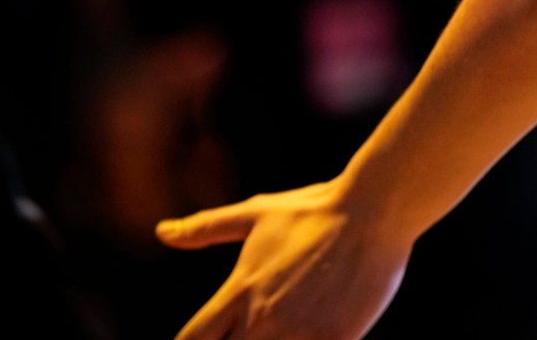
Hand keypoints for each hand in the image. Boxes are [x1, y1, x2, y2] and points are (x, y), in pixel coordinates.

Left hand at [157, 179, 411, 339]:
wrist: (375, 210)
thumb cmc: (316, 209)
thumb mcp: (257, 213)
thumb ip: (207, 228)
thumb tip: (162, 232)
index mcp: (238, 292)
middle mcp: (262, 319)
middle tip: (250, 333)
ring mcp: (299, 332)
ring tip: (284, 333)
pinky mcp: (335, 338)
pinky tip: (313, 337)